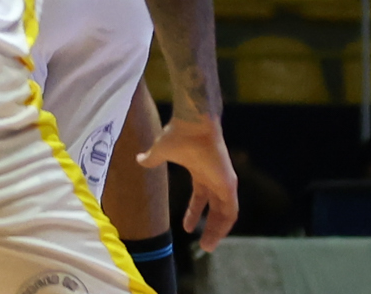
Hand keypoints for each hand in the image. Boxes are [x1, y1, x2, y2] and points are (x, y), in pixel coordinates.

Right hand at [137, 116, 239, 250]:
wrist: (194, 123)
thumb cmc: (180, 134)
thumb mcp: (161, 151)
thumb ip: (152, 158)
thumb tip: (138, 160)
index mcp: (201, 171)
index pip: (201, 197)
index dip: (194, 213)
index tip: (188, 228)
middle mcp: (214, 178)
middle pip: (215, 208)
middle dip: (210, 227)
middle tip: (204, 246)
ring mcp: (223, 181)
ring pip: (225, 213)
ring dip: (218, 230)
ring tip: (208, 247)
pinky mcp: (229, 184)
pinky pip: (231, 210)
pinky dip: (226, 223)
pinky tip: (219, 234)